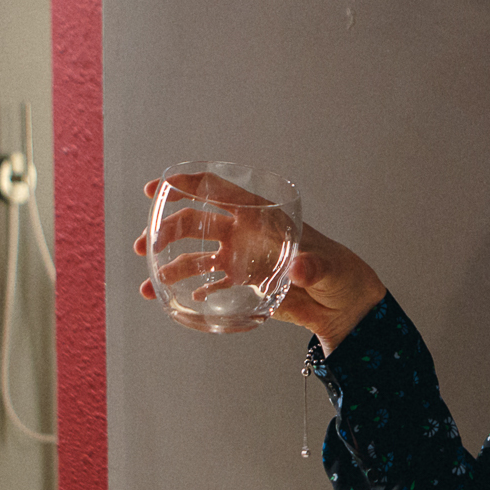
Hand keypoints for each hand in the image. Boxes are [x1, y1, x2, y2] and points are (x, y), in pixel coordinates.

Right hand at [135, 178, 385, 355]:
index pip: (220, 191)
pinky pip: (209, 285)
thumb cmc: (340, 274)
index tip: (158, 187)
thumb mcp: (329, 268)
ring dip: (171, 265)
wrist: (343, 305)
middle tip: (146, 246)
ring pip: (196, 256)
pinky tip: (171, 300)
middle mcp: (245, 233)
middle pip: (197, 223)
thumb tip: (301, 268)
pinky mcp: (242, 285)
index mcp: (262, 216)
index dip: (187, 184)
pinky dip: (188, 291)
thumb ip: (314, 266)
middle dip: (167, 230)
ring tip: (151, 284)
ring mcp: (241, 258)